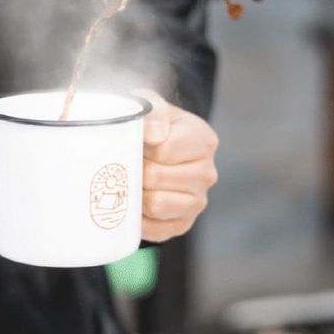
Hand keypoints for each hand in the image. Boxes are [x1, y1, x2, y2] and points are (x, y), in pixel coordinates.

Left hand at [138, 90, 217, 241]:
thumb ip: (153, 111)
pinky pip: (155, 229)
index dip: (141, 146)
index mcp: (204, 141)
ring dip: (135, 193)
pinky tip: (132, 202)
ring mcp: (197, 201)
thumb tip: (154, 135)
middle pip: (156, 178)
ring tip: (129, 179)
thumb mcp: (151, 104)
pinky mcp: (182, 224)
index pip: (165, 150)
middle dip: (135, 169)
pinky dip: (138, 218)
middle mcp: (207, 173)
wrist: (149, 145)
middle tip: (126, 161)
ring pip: (156, 204)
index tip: (135, 140)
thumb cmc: (149, 124)